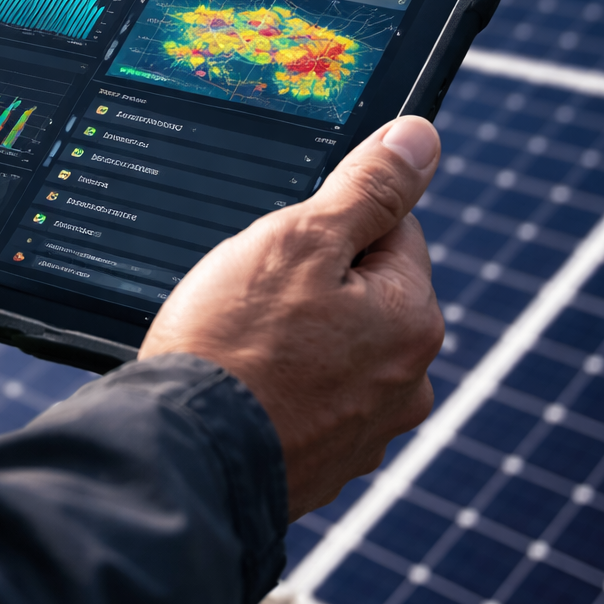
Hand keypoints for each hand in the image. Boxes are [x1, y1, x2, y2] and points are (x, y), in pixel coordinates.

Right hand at [139, 115, 443, 518]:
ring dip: (295, 341)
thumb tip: (421, 137)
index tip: (281, 246)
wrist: (181, 454)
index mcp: (412, 319)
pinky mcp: (324, 466)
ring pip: (333, 350)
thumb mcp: (297, 239)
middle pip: (362, 295)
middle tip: (249, 297)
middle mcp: (407, 382)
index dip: (327, 225)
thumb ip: (366, 188)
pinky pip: (306, 403)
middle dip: (311, 285)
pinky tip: (239, 388)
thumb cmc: (232, 344)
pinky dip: (278, 391)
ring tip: (237, 346)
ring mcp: (366, 432)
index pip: (390, 231)